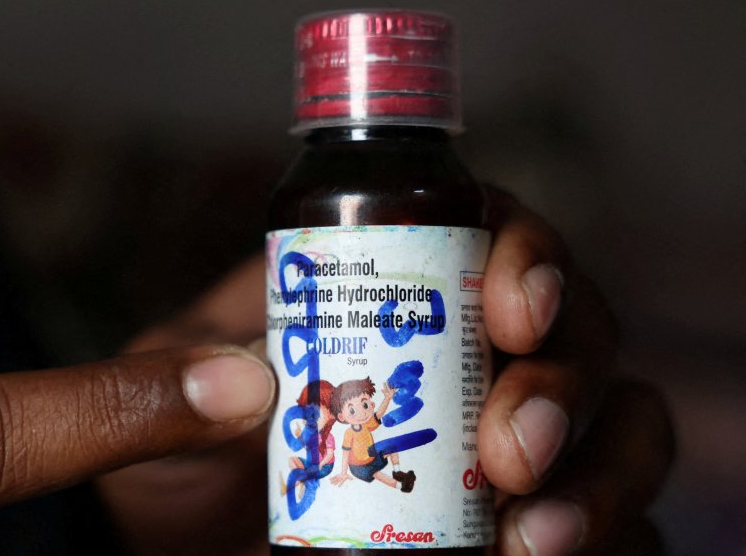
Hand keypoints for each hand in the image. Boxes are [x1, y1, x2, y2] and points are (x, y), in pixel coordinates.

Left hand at [97, 189, 673, 555]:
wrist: (173, 540)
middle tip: (510, 456)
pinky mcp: (510, 528)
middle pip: (573, 332)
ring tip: (531, 541)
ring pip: (616, 428)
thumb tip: (245, 386)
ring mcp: (493, 447)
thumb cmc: (166, 451)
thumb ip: (162, 389)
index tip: (513, 313)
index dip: (528, 254)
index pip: (489, 234)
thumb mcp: (143, 402)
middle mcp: (456, 359)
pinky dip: (609, 540)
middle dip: (562, 384)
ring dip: (602, 476)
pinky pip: (613, 529)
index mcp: (379, 290)